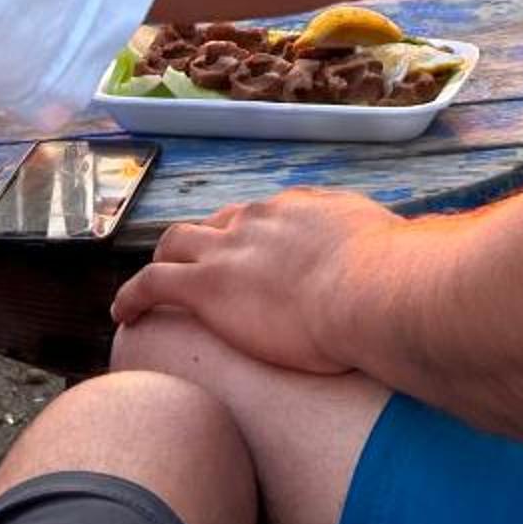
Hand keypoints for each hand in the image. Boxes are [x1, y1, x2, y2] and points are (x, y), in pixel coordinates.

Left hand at [110, 189, 399, 373]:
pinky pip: (152, 283)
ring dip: (164, 261)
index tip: (255, 260)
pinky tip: (122, 314)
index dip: (254, 239)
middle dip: (206, 242)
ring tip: (153, 286)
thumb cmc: (394, 279)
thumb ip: (381, 251)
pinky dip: (133, 296)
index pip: (266, 218)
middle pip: (218, 223)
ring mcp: (229, 249)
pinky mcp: (205, 286)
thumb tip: (400, 262)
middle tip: (203, 269)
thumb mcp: (390, 250)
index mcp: (302, 209)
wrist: (371, 290)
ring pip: (176, 243)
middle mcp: (260, 219)